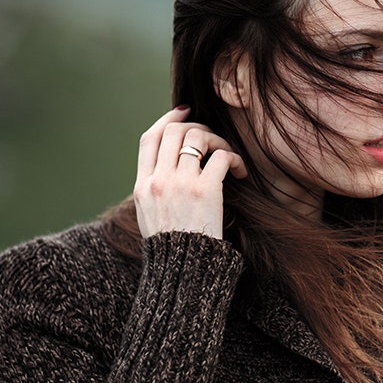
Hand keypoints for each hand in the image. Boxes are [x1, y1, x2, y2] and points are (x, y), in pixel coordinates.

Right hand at [133, 106, 247, 238]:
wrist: (183, 270)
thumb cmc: (173, 248)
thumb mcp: (150, 217)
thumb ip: (154, 189)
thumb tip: (168, 168)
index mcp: (142, 186)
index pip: (149, 138)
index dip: (167, 119)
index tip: (183, 112)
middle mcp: (158, 180)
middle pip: (174, 131)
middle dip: (196, 126)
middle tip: (212, 137)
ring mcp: (180, 184)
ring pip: (197, 138)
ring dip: (217, 140)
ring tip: (227, 154)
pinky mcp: (205, 191)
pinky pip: (221, 157)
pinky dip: (233, 158)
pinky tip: (239, 170)